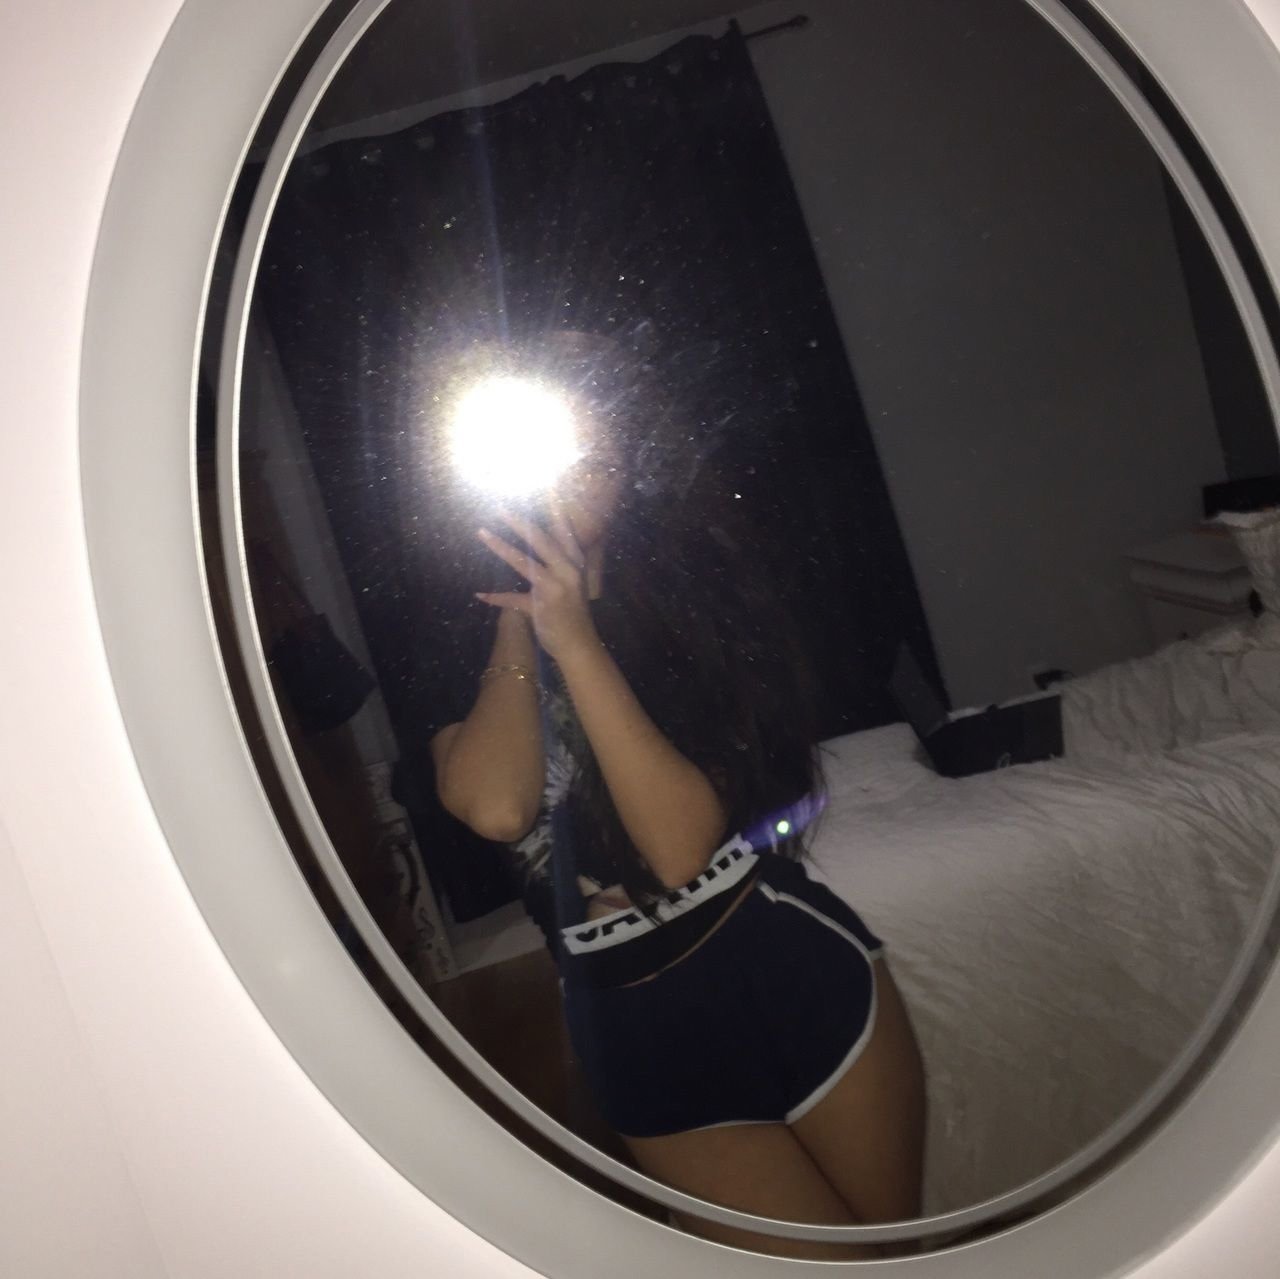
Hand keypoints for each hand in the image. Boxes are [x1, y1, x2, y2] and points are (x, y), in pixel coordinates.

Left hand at [475, 503, 598, 660]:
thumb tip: (544, 537)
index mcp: (575, 563)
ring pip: (522, 562)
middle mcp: (567, 571)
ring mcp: (553, 588)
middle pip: (540, 540)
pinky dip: (495, 597)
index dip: (555, 507)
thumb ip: (560, 559)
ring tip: (481, 532)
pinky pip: (512, 599)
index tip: (548, 484)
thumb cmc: (575, 612)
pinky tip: (479, 593)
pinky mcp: (540, 607)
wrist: (580, 645)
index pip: (565, 529)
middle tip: (501, 507)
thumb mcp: (574, 581)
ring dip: (499, 546)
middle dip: (519, 521)